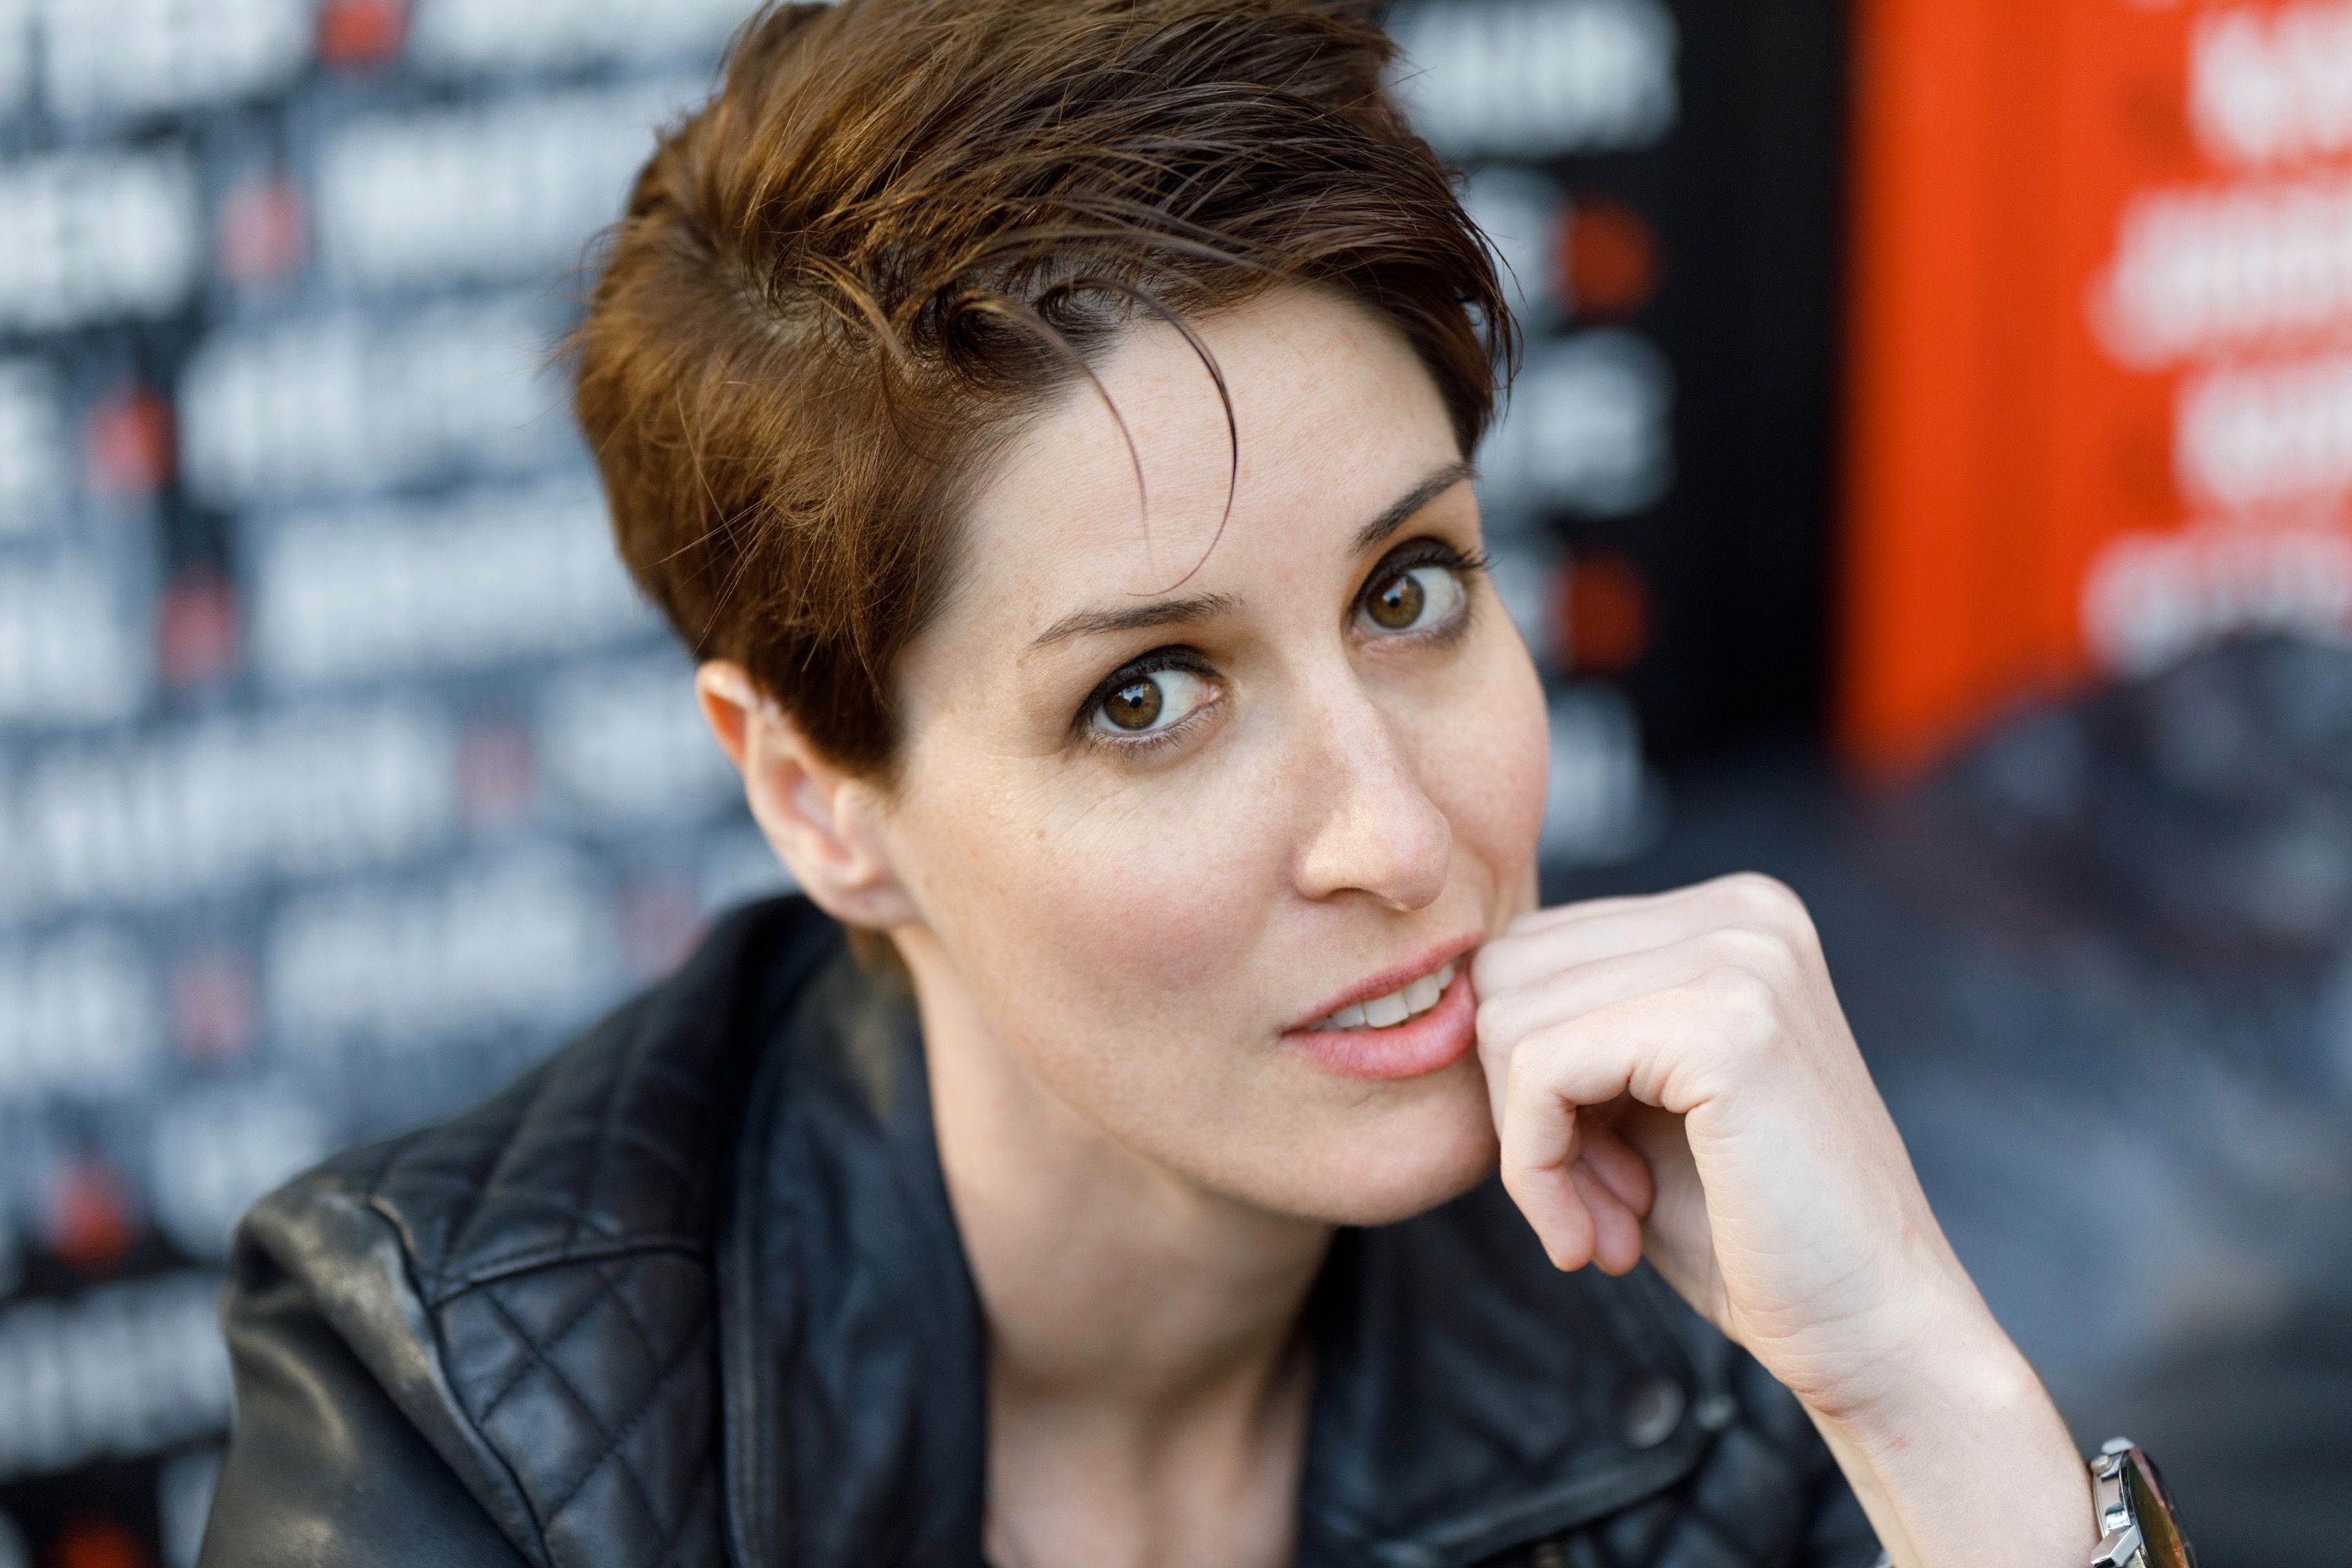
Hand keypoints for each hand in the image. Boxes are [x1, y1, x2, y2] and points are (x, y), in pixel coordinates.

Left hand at [1472, 872, 1963, 1411]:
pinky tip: (1602, 1241)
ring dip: (1531, 1149)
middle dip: (1518, 1106)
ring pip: (1508, 1017)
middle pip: (1508, 972)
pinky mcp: (1724, 1020)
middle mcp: (1740, 910)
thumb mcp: (1641, 1102)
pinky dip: (1537, 1167)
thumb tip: (1446, 996)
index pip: (1531, 950)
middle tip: (1591, 1206)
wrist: (1876, 1332)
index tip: (1588, 1177)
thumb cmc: (1753, 1233)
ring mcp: (1740, 953)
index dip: (1525, 1079)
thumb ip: (1572, 1030)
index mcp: (1728, 914)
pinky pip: (1539, 1068)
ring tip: (1608, 1222)